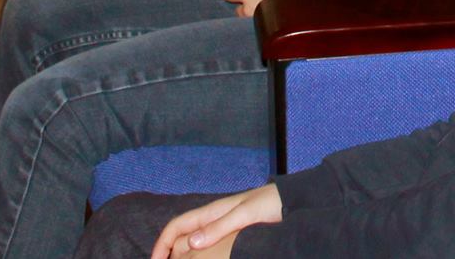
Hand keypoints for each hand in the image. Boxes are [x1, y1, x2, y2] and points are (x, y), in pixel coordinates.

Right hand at [150, 184, 283, 258]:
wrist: (292, 200)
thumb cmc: (269, 204)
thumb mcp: (244, 215)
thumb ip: (219, 227)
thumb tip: (190, 244)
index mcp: (211, 212)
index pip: (176, 226)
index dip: (161, 244)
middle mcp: (214, 219)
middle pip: (182, 237)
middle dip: (169, 254)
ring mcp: (223, 227)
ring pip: (194, 243)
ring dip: (183, 256)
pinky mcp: (234, 234)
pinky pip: (209, 247)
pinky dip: (200, 257)